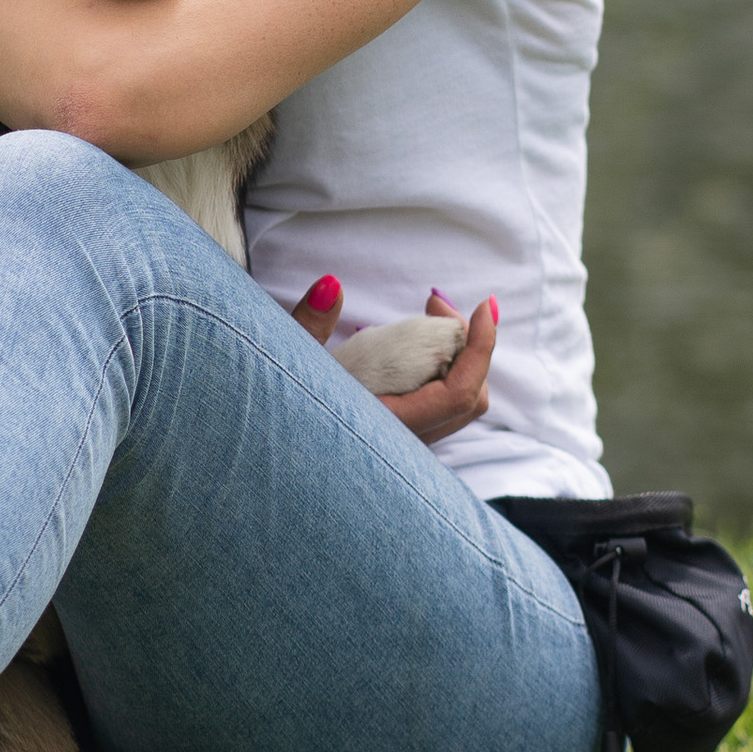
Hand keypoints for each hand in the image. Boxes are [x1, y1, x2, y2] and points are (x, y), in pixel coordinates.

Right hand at [284, 277, 498, 447]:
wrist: (268, 466)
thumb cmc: (278, 419)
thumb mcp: (288, 365)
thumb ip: (309, 326)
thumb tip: (331, 285)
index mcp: (387, 429)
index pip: (460, 393)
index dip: (481, 349)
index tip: (483, 307)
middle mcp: (406, 444)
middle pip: (472, 396)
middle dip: (469, 343)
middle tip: (432, 303)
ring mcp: (408, 446)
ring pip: (461, 402)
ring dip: (456, 355)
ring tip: (424, 317)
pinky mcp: (403, 439)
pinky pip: (444, 403)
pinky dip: (444, 369)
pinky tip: (413, 346)